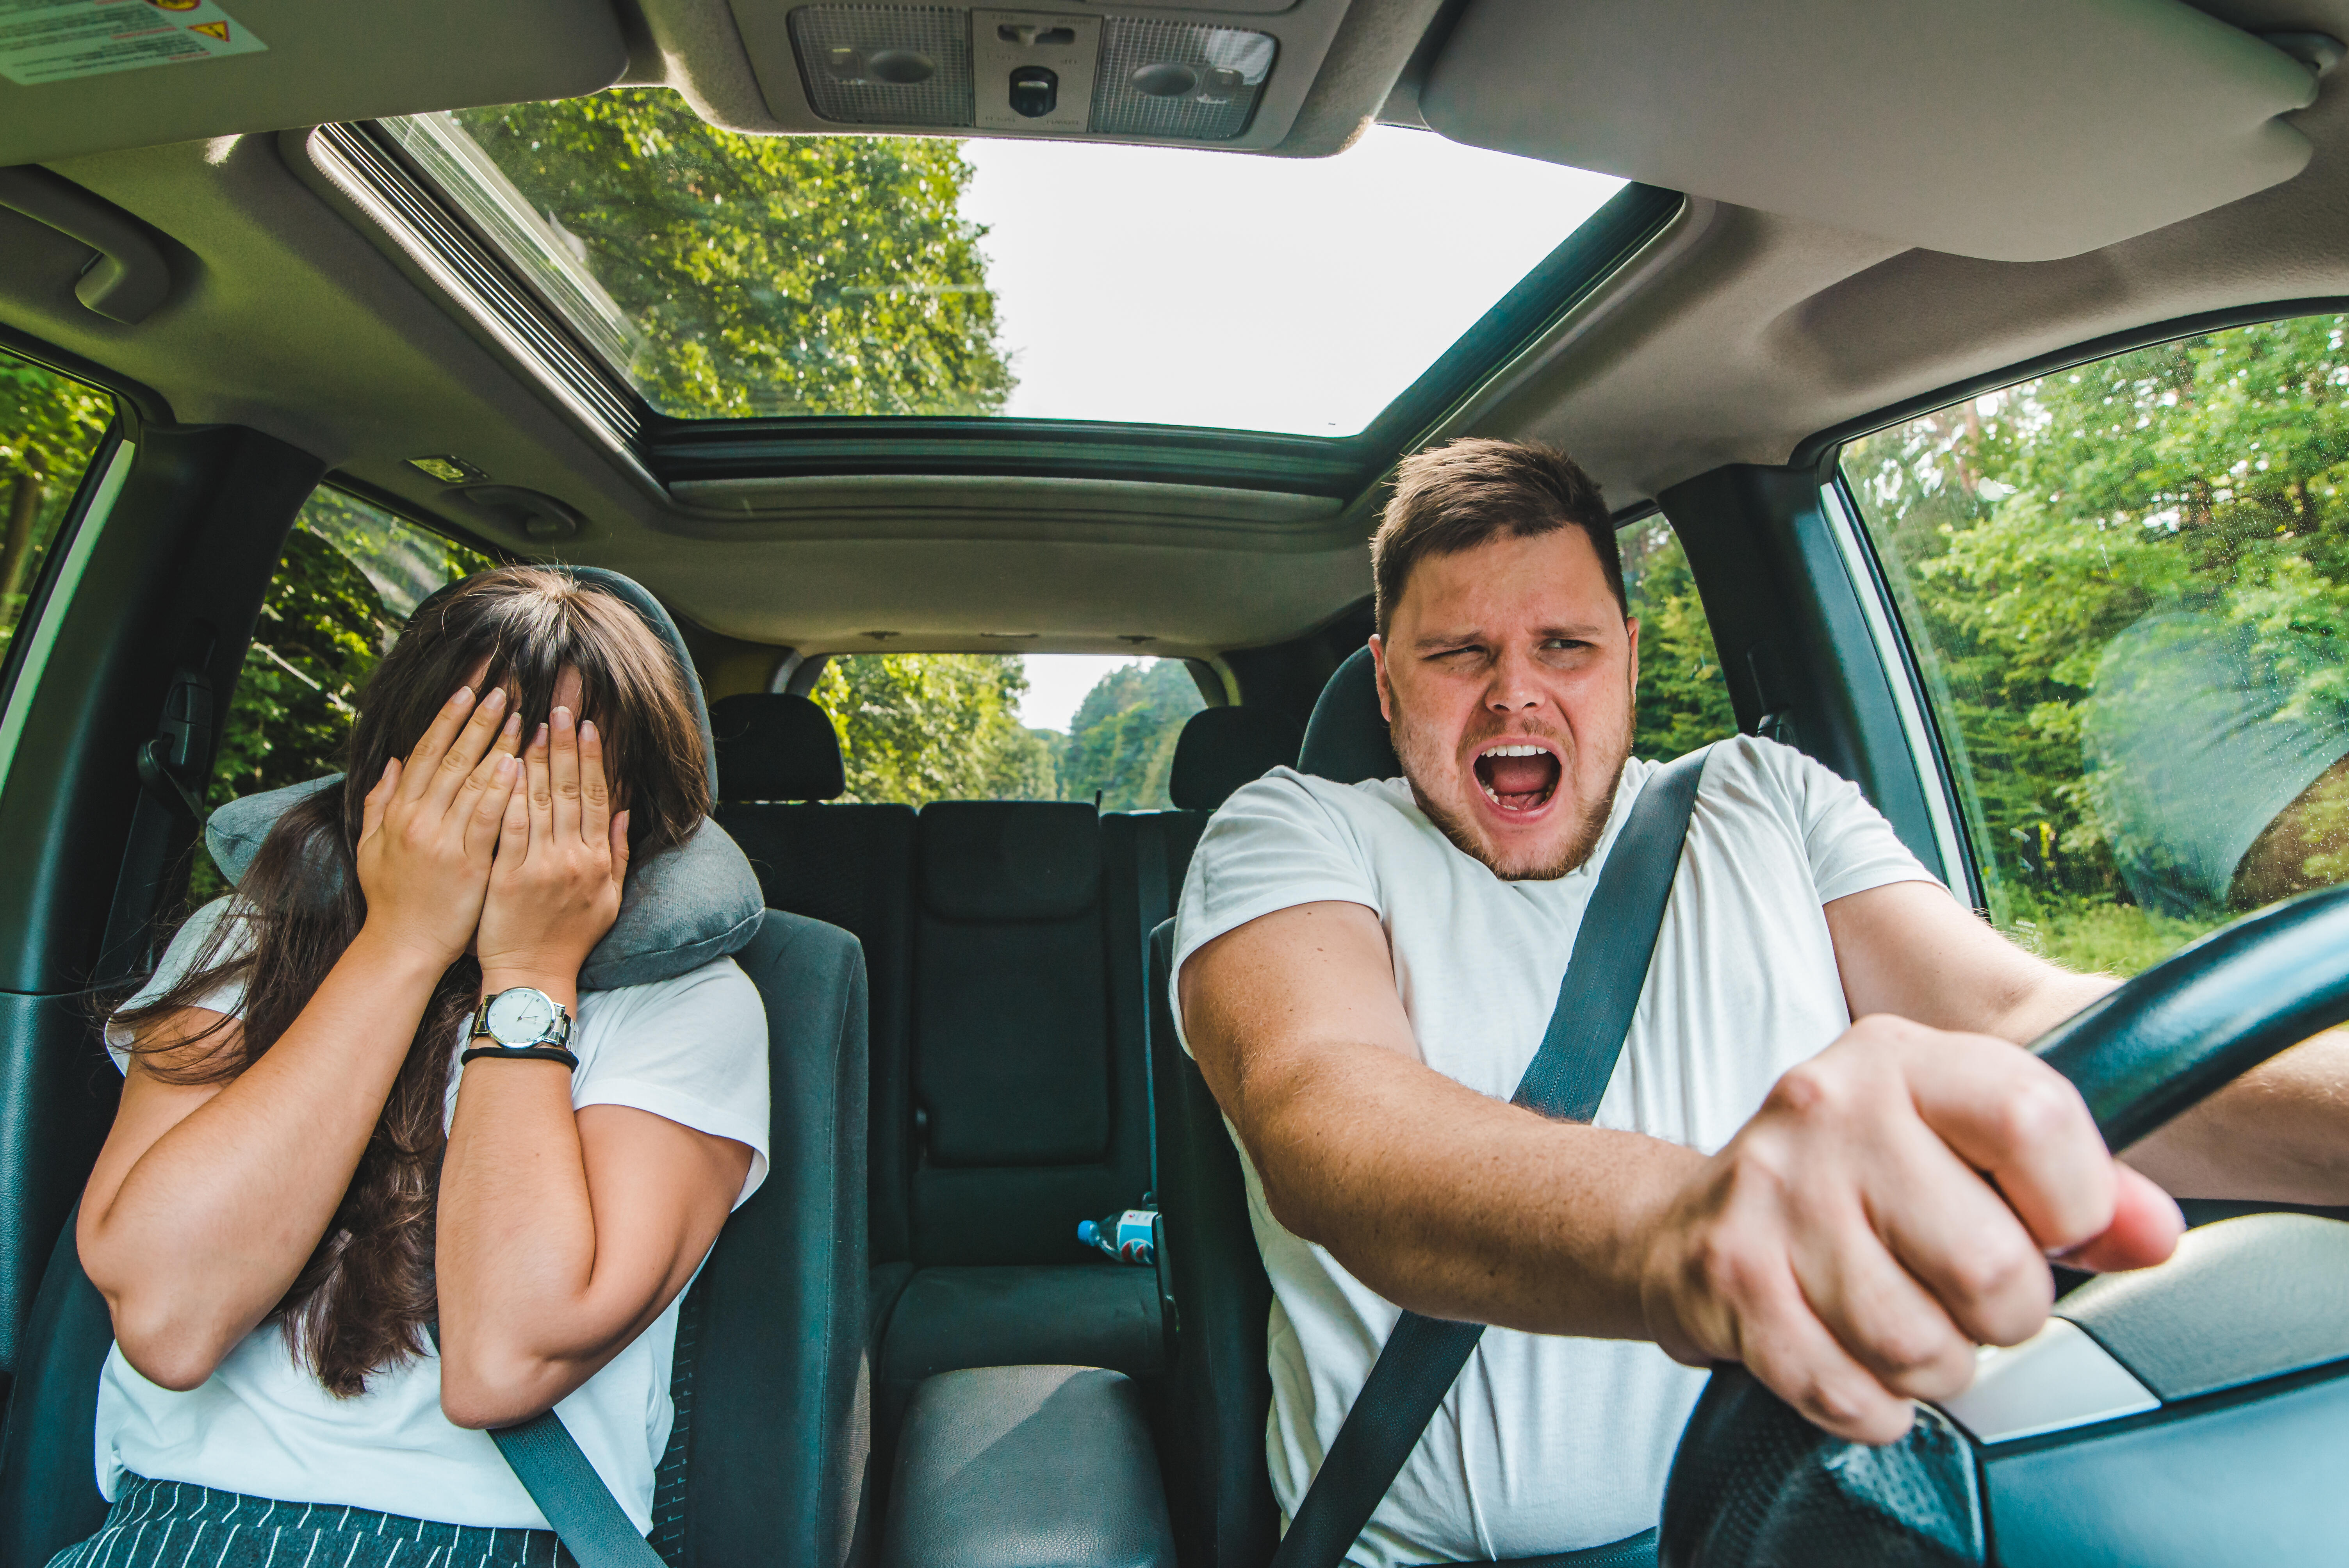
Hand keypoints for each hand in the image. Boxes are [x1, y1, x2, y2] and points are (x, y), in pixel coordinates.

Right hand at [355, 685, 521, 967]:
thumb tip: (391, 762)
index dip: (447, 719)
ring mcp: (443, 841)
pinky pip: (488, 819)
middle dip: (478, 721)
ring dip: (497, 746)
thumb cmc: (392, 897)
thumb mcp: (372, 846)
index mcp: (398, 812)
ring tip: (520, 717)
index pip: (426, 753)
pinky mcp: (468, 864)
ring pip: (472, 782)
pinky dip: (501, 790)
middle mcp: (418, 820)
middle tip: (502, 690)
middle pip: (452, 759)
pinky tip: (518, 764)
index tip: (467, 690)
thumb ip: (379, 802)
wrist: (404, 945)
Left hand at [475, 706, 629, 994]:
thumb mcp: (609, 899)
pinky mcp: (509, 876)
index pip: (599, 797)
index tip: (588, 726)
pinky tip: (506, 765)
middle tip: (559, 708)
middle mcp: (575, 859)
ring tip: (532, 723)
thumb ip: (618, 854)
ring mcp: (542, 866)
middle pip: (573, 791)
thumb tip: (626, 813)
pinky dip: (509, 795)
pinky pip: (510, 826)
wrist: (534, 975)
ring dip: (538, 759)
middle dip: (566, 746)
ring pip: (542, 801)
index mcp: (599, 861)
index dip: (594, 759)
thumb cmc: (570, 939)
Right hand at [1635, 1014, 2182, 1443]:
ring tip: (1905, 1324)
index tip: (2046, 1229)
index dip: (2073, 1206)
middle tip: (1964, 1296)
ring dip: (1934, 1366)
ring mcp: (1773, 1190)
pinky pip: (1847, 1391)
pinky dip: (1871, 1405)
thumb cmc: (1856, 1187)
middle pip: (1989, 1263)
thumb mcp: (1965, 1150)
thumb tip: (2151, 1233)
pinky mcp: (1731, 1274)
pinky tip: (1856, 1361)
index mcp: (1902, 1059)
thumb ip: (2080, 1188)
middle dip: (2000, 1313)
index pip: (2036, 1121)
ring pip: (1919, 1345)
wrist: (1697, 1222)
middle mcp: (1829, 1107)